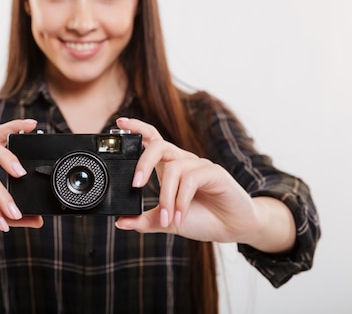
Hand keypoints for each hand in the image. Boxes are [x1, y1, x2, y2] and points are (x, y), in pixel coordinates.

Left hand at [114, 117, 265, 244]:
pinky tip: (181, 216)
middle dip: (143, 163)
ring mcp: (199, 165)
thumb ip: (145, 220)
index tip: (119, 123)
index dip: (136, 128)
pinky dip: (182, 200)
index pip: (151, 139)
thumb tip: (120, 222)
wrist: (232, 228)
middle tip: (136, 185)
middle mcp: (183, 161)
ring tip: (168, 219)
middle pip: (158, 145)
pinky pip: (191, 179)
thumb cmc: (201, 218)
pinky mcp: (214, 173)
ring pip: (173, 169)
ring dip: (166, 197)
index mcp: (169, 166)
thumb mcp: (167, 221)